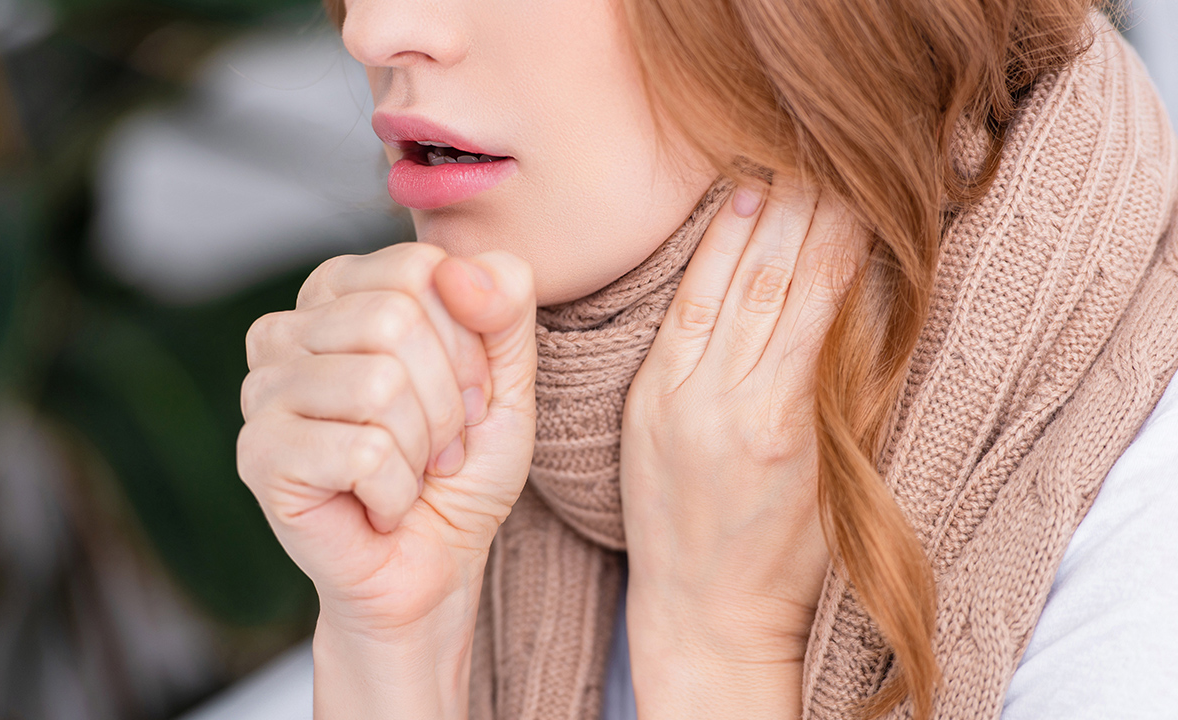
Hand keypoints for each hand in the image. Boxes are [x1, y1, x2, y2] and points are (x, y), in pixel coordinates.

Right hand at [237, 243, 537, 718]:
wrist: (430, 567)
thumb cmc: (460, 469)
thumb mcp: (508, 378)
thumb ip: (503, 306)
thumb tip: (458, 269)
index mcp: (340, 292)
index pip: (420, 268)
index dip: (467, 341)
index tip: (465, 395)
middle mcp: (287, 329)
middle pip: (395, 320)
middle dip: (446, 399)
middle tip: (438, 447)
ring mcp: (262, 390)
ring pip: (378, 386)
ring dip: (422, 449)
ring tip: (408, 472)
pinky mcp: (259, 454)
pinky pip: (361, 453)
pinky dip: (395, 492)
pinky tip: (378, 505)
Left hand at [620, 177, 864, 717]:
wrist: (706, 612)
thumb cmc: (790, 557)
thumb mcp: (838, 476)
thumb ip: (846, 385)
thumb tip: (868, 297)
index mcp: (787, 423)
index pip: (823, 301)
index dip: (847, 235)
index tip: (870, 186)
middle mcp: (727, 401)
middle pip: (776, 280)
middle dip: (808, 209)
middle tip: (833, 153)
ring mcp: (677, 398)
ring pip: (727, 285)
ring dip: (760, 219)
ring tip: (785, 164)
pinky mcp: (647, 401)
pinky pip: (681, 313)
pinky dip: (708, 258)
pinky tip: (731, 212)